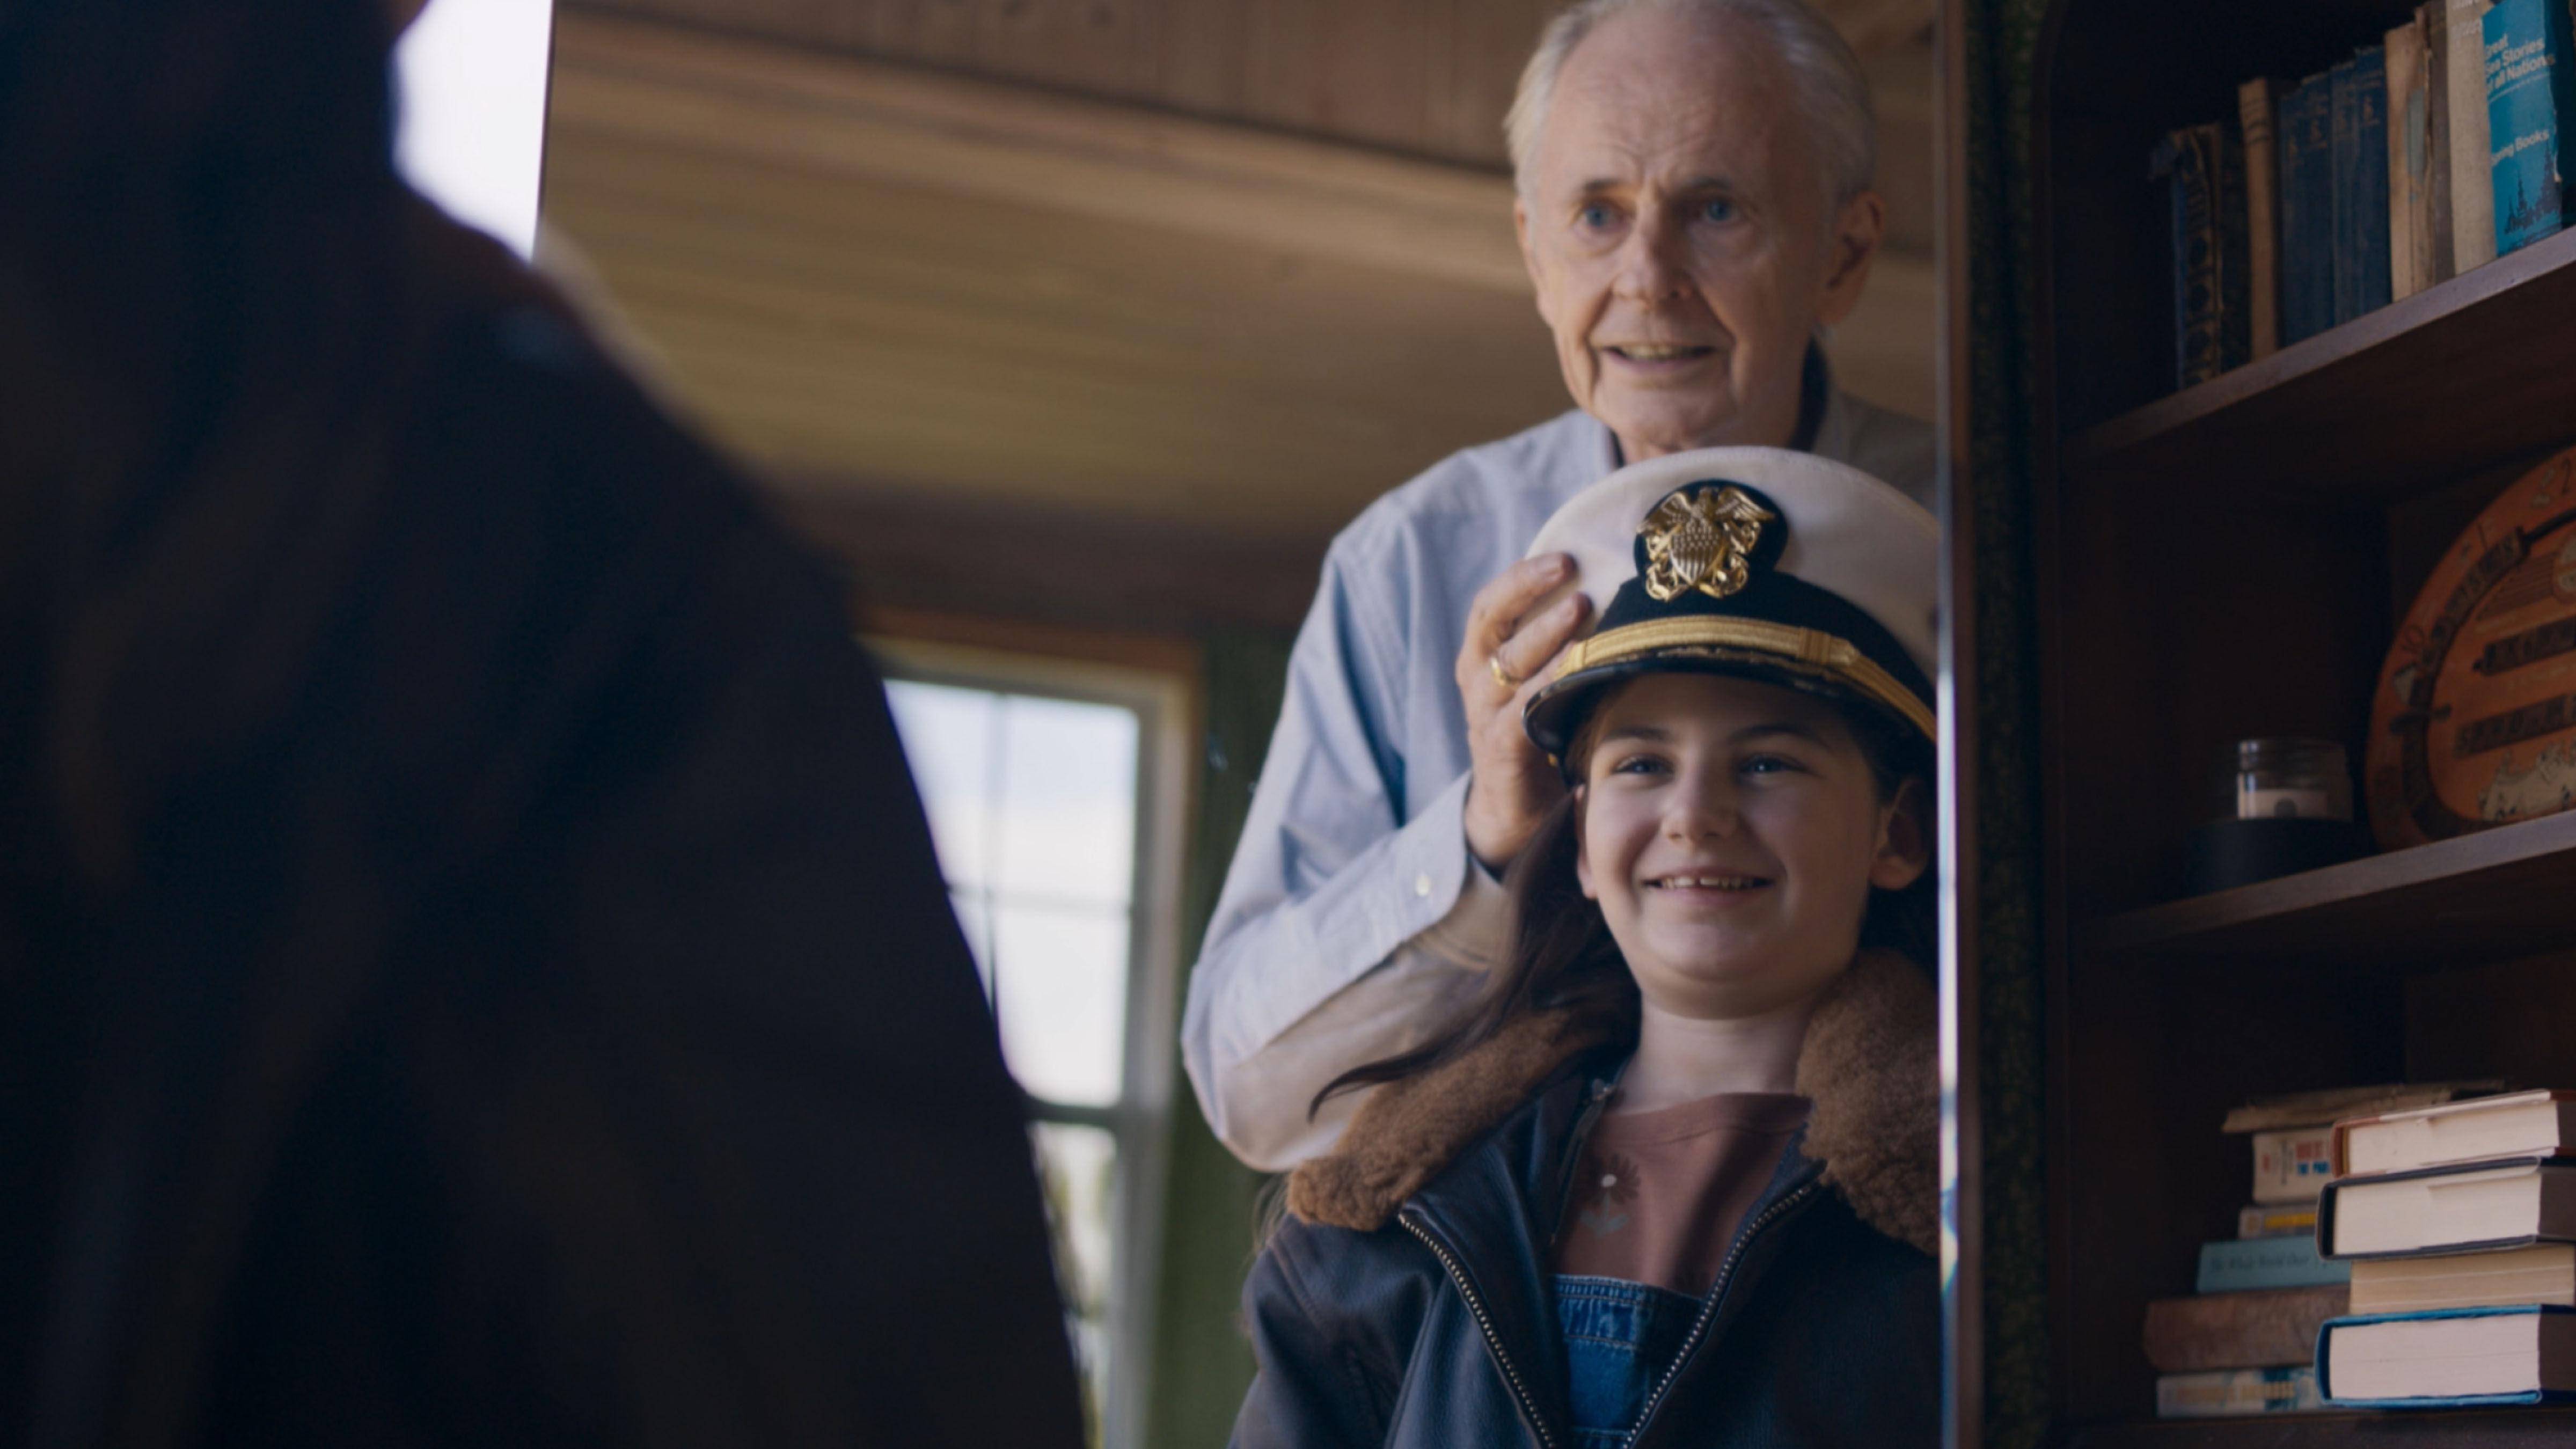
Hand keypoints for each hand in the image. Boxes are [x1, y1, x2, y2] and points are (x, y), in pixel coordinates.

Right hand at [1455, 553, 1589, 872]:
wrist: (1513, 811)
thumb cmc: (1539, 732)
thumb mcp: (1540, 683)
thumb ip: (1561, 646)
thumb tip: (1620, 596)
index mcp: (1481, 658)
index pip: (1489, 605)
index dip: (1520, 576)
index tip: (1561, 554)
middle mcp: (1477, 681)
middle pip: (1491, 622)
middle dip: (1528, 588)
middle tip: (1569, 567)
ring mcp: (1486, 715)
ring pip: (1509, 662)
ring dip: (1545, 632)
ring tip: (1582, 607)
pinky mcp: (1502, 749)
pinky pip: (1523, 708)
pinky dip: (1549, 683)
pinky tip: (1579, 665)